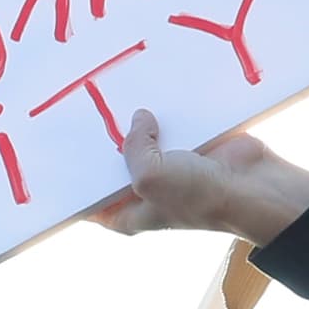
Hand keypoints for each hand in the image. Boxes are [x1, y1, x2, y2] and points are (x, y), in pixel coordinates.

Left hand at [78, 111, 308, 244]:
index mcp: (127, 215)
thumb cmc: (198, 196)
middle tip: (78, 113)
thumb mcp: (149, 176)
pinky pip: (168, 125)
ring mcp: (168, 168)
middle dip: (101, 143)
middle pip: (113, 163)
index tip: (54, 154)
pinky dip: (162, 113)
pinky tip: (146, 93)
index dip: (73, 179)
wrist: (254, 187)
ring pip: (141, 140)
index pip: (89, 198)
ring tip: (108, 97)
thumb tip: (138, 118)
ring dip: (133, 123)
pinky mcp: (189, 146)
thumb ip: (133, 146)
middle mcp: (144, 192)